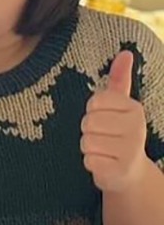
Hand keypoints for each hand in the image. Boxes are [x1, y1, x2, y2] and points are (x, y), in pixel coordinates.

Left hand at [82, 51, 153, 194]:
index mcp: (134, 109)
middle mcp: (136, 128)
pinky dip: (92, 163)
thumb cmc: (118, 133)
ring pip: (87, 142)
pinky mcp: (120, 170)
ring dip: (90, 148)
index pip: (95, 102)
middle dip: (89, 131)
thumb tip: (126, 52)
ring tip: (104, 150)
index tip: (105, 118)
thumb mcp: (121, 106)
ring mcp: (130, 150)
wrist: (131, 172)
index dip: (93, 112)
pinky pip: (89, 161)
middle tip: (104, 137)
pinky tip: (105, 163)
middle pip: (88, 122)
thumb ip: (120, 80)